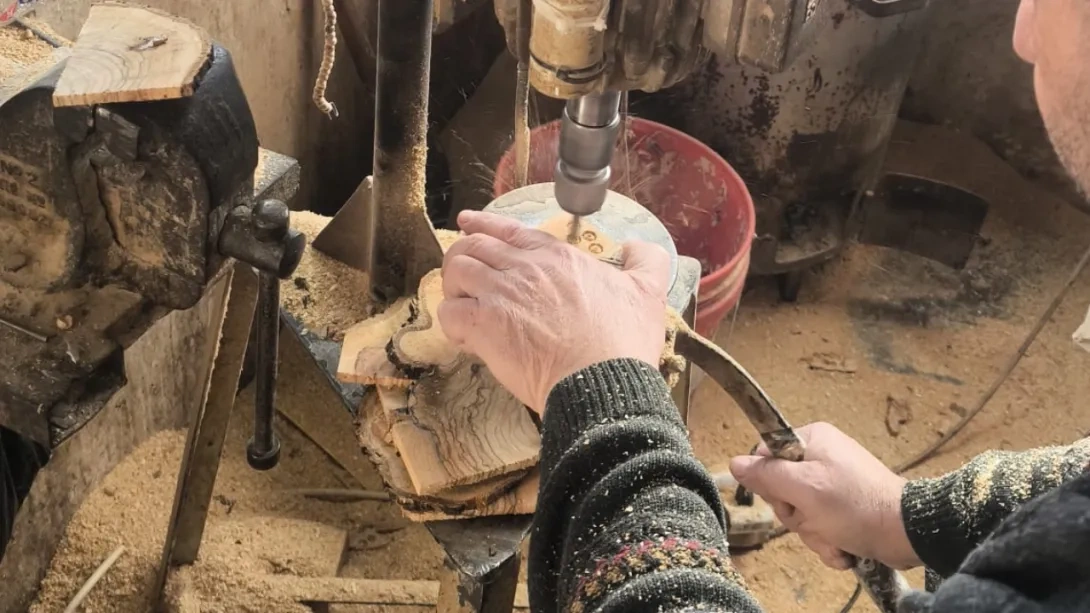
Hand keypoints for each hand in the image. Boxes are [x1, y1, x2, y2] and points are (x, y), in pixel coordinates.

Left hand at [438, 210, 669, 414]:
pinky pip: (449, 312)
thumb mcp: (648, 291)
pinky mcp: (484, 327)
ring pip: (456, 271)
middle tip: (463, 276)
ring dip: (453, 287)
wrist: (602, 381)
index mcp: (558, 256)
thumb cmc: (623, 342)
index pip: (509, 229)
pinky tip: (464, 337)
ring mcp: (501, 295)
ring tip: (462, 304)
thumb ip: (646, 261)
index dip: (484, 224)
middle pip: (474, 245)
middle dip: (463, 256)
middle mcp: (524, 268)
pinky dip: (451, 322)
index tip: (468, 222)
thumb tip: (637, 246)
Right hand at [729, 422, 919, 569]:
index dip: (770, 483)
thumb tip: (734, 463)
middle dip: (797, 515)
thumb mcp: (803, 487)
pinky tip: (843, 547)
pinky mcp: (846, 508)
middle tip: (816, 518)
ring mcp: (834, 484)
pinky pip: (821, 526)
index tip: (787, 496)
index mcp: (812, 440)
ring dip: (814, 533)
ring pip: (801, 513)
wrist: (907, 532)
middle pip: (782, 490)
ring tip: (835, 536)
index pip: (766, 457)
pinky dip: (829, 541)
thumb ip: (766, 474)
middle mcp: (822, 457)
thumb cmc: (854, 504)